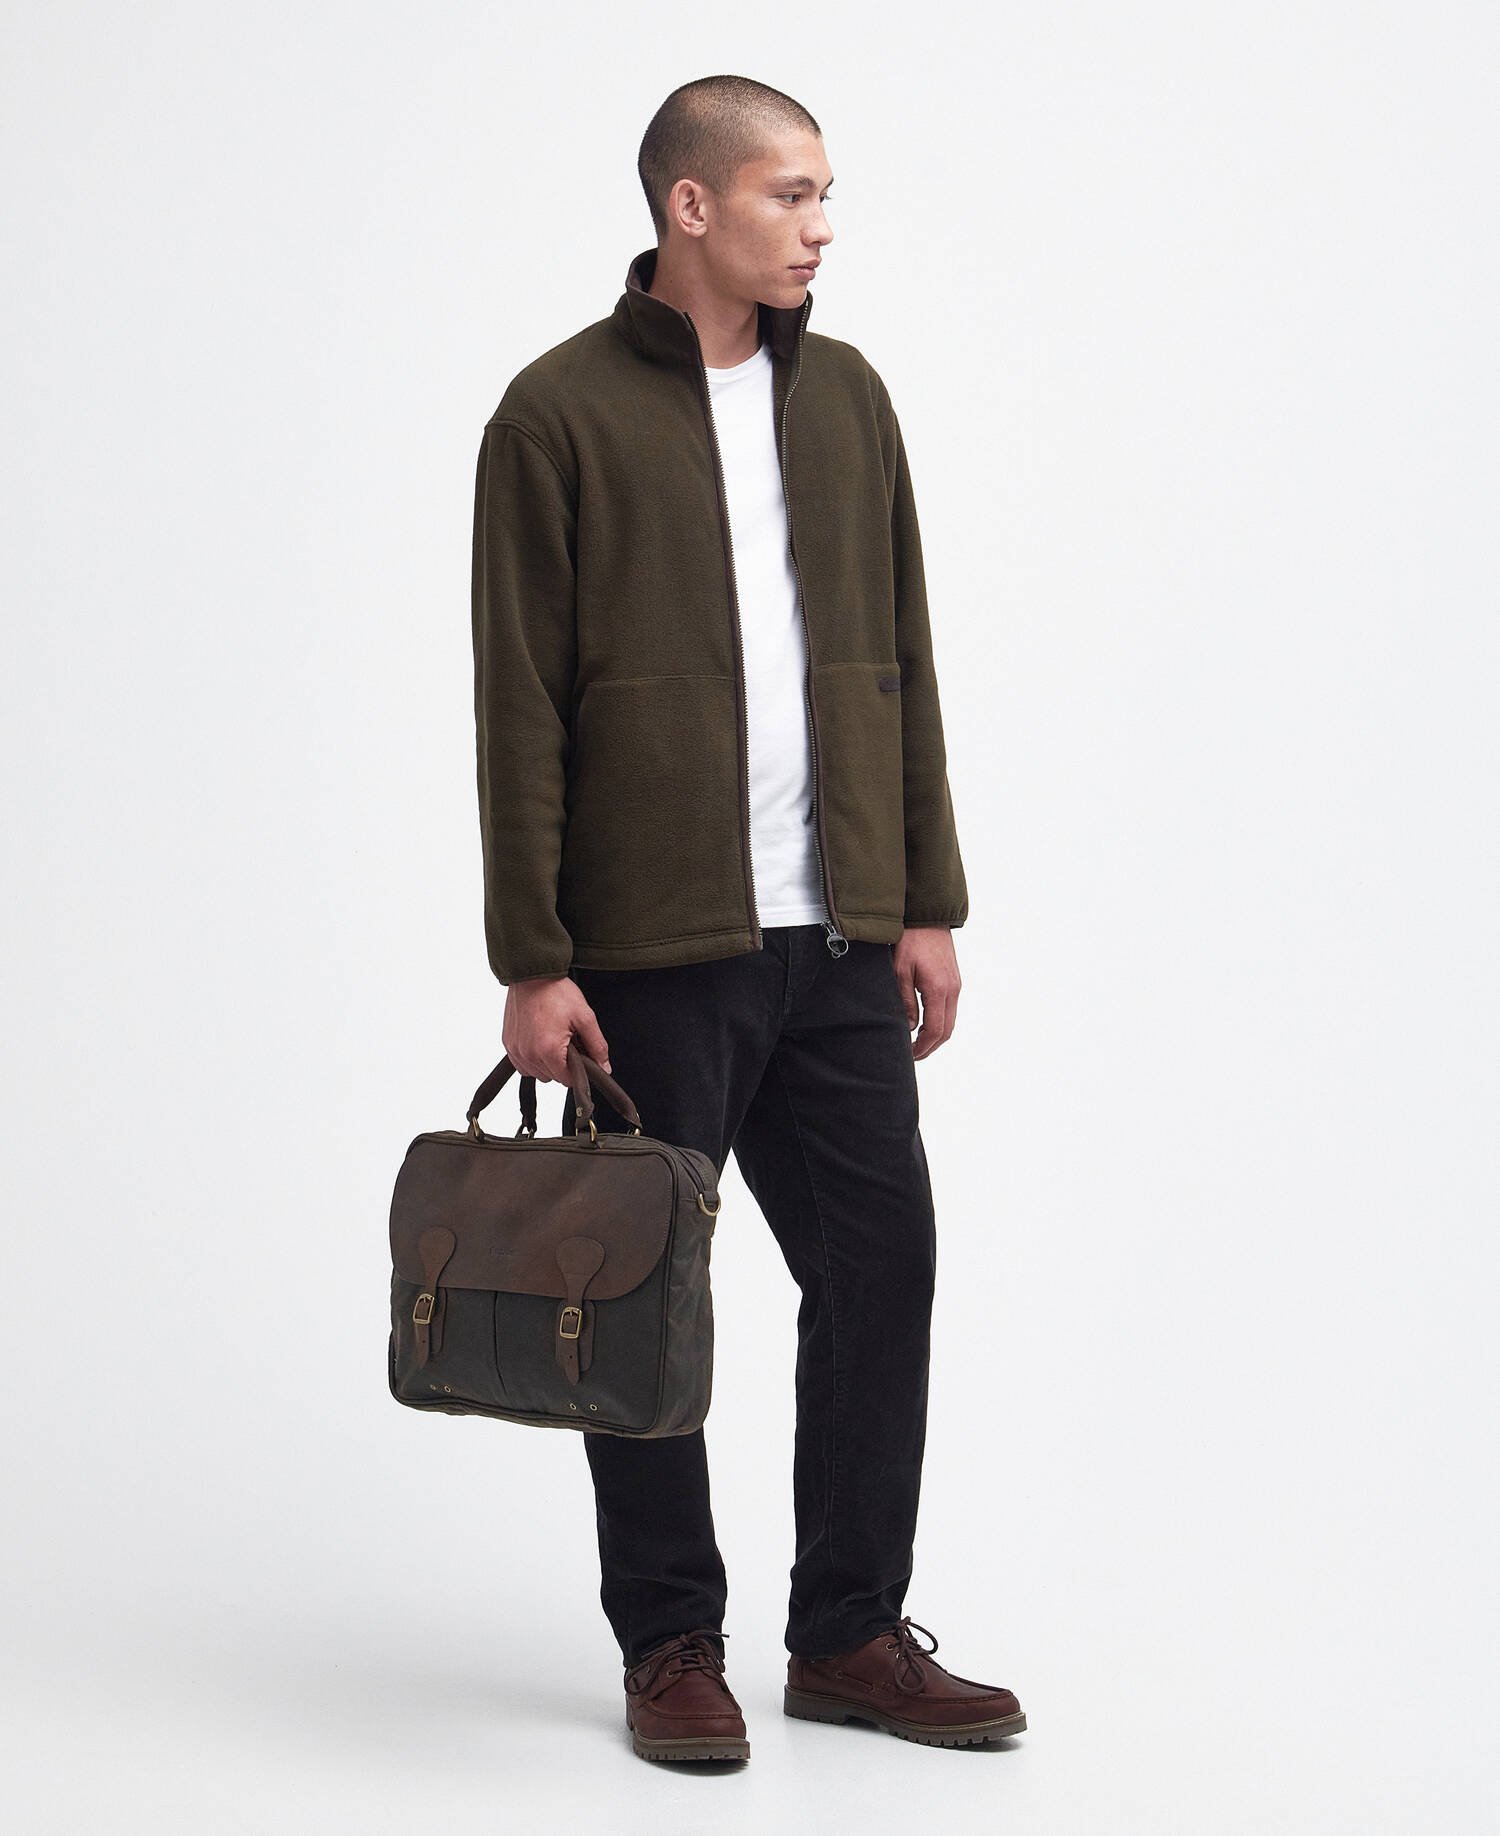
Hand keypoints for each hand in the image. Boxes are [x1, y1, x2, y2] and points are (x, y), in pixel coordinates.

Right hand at [502, 974, 610, 1083]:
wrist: (532, 975)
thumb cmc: (557, 992)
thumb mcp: (585, 1017)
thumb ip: (597, 1046)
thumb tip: (604, 1068)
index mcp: (549, 1050)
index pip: (567, 1080)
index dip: (578, 1070)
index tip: (580, 1054)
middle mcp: (528, 1054)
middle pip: (552, 1078)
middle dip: (563, 1064)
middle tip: (568, 1041)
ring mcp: (515, 1050)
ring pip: (536, 1073)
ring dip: (546, 1063)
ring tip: (553, 1039)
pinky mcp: (508, 1044)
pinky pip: (522, 1064)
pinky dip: (532, 1058)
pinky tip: (540, 1041)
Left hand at [893, 926, 960, 1059]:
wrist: (928, 917)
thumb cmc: (910, 940)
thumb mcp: (899, 971)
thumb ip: (905, 1002)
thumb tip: (909, 1028)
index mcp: (938, 989)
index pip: (935, 1030)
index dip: (923, 1047)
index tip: (910, 1056)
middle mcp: (952, 989)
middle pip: (946, 1030)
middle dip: (930, 1046)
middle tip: (913, 1055)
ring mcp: (956, 985)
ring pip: (950, 1021)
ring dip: (935, 1035)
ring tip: (916, 1043)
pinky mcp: (954, 980)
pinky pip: (950, 1009)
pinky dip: (939, 1022)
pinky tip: (923, 1024)